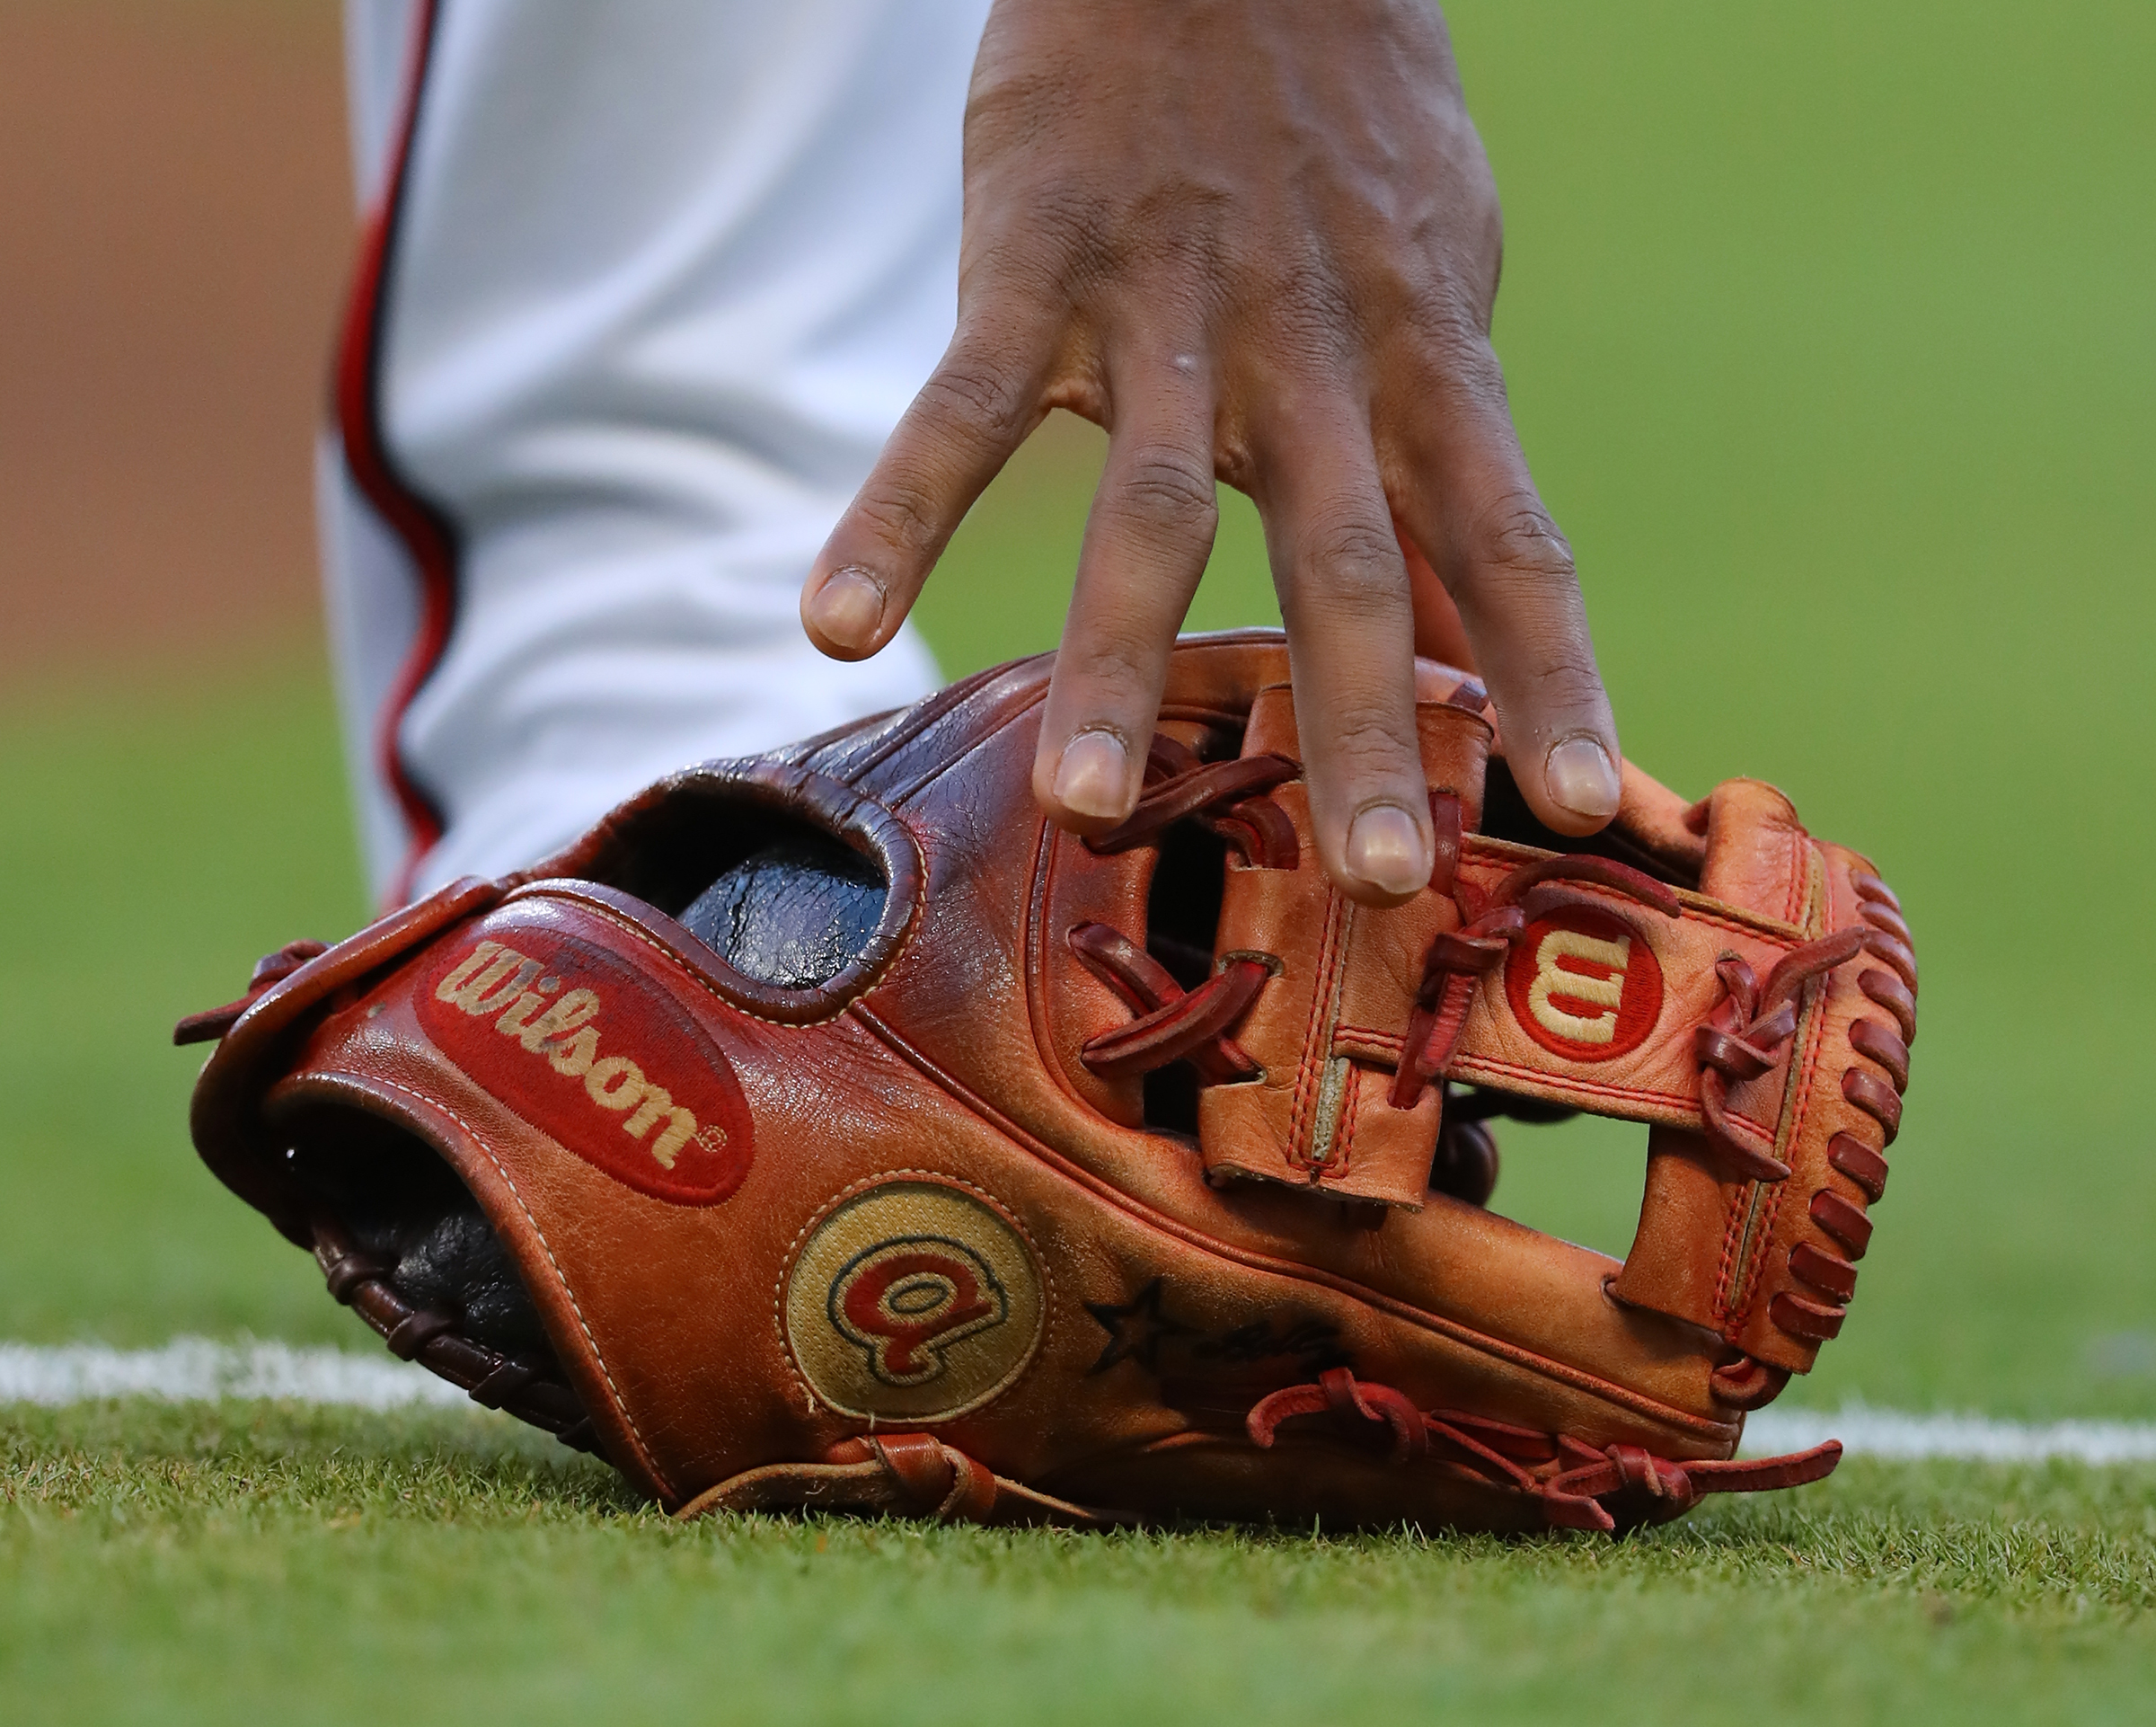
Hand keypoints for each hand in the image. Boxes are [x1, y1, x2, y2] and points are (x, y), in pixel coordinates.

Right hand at [801, 0, 1619, 904]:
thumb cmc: (1339, 133)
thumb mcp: (1436, 280)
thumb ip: (1441, 451)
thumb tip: (1477, 626)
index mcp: (1424, 355)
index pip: (1508, 535)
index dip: (1550, 673)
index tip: (1581, 808)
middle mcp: (1311, 347)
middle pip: (1345, 556)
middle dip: (1359, 726)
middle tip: (1378, 882)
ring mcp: (1169, 306)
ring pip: (1145, 504)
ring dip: (1113, 662)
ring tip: (1083, 809)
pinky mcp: (1032, 263)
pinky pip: (956, 407)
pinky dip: (894, 514)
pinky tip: (835, 623)